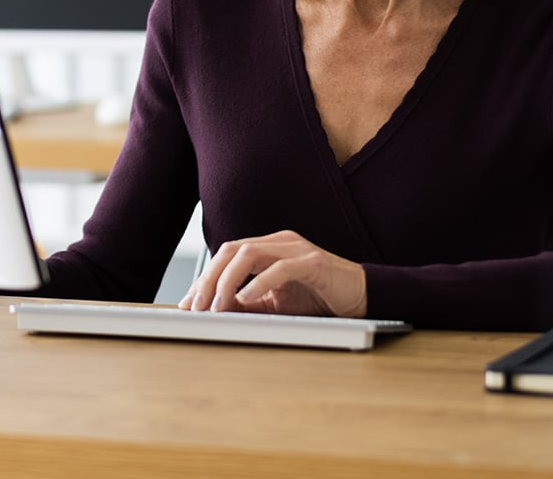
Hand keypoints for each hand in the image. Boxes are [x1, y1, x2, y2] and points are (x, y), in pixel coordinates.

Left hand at [178, 230, 366, 318]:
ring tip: (217, 306)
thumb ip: (249, 304)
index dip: (204, 278)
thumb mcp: (277, 305)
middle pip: (232, 250)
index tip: (188, 304)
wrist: (364, 297)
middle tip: (196, 307)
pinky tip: (247, 299)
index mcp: (268, 248)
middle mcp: (279, 242)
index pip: (227, 255)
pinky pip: (280, 268)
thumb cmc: (320, 299)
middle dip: (209, 279)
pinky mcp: (314, 262)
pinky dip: (260, 283)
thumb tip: (216, 311)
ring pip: (249, 253)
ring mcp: (296, 248)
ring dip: (227, 281)